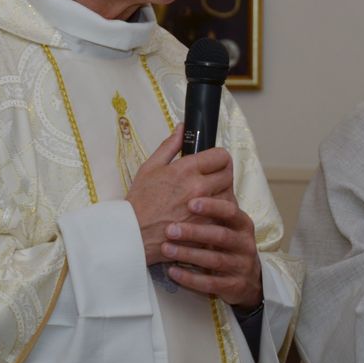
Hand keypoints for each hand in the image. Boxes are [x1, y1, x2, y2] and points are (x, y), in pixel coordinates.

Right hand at [127, 124, 234, 265]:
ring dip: (222, 194)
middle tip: (211, 179)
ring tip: (208, 197)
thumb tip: (183, 128)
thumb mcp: (149, 167)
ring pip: (229, 195)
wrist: (135, 234)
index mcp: (186, 170)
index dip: (219, 157)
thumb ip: (170, 145)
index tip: (212, 162)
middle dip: (222, 174)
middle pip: (229, 174)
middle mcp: (199, 188)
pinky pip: (223, 216)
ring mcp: (205, 210)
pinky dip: (218, 214)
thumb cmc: (140, 201)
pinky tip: (206, 214)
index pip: (222, 156)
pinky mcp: (207, 228)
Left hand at [161, 195, 262, 308]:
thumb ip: (213, 208)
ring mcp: (241, 266)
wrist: (249, 279)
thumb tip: (189, 179)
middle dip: (194, 232)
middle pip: (220, 236)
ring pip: (214, 260)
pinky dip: (190, 278)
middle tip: (169, 229)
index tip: (190, 203)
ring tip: (166, 248)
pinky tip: (172, 271)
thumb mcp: (227, 225)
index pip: (230, 211)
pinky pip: (211, 283)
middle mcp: (245, 244)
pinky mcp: (234, 286)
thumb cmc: (228, 244)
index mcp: (243, 224)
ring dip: (188, 254)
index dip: (212, 207)